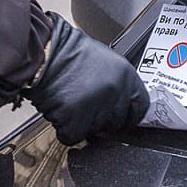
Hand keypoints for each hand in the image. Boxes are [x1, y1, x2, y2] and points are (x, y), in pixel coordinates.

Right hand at [22, 14, 148, 145]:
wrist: (46, 50)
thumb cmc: (70, 52)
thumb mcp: (106, 61)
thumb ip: (118, 84)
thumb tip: (121, 104)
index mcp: (126, 76)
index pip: (140, 107)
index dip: (130, 114)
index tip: (122, 116)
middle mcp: (115, 93)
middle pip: (117, 123)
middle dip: (102, 118)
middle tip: (87, 104)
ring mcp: (96, 108)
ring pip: (95, 131)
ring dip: (82, 123)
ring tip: (72, 102)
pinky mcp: (75, 120)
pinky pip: (72, 136)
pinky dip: (64, 129)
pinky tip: (61, 111)